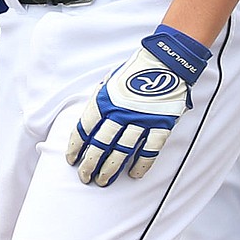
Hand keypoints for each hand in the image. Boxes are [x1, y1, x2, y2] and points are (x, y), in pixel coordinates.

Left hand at [67, 25, 210, 186]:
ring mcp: (142, 119)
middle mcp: (121, 111)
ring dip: (111, 168)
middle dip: (90, 164)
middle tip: (86, 177)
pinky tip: (134, 173)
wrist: (167, 60)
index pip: (84, 128)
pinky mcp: (161, 123)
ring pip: (122, 150)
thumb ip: (100, 100)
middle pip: (100, 144)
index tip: (72, 159)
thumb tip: (90, 123)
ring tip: (104, 180)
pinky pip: (150, 150)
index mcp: (105, 99)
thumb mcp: (111, 80)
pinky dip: (142, 164)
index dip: (76, 146)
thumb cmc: (136, 70)